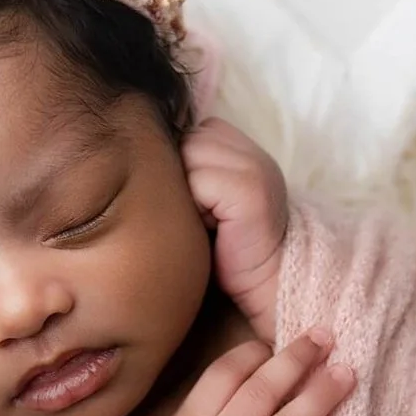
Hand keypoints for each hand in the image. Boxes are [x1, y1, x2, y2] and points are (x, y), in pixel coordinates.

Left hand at [183, 117, 289, 346]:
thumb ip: (195, 170)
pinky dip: (197, 207)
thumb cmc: (229, 250)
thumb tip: (148, 153)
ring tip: (207, 220)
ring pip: (190, 156)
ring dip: (189, 190)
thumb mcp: (211, 201)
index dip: (187, 164)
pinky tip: (215, 228)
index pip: (195, 130)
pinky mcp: (249, 190)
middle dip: (185, 174)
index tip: (202, 201)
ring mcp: (254, 168)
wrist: (267, 284)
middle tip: (204, 214)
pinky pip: (199, 181)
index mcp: (245, 151)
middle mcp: (253, 153)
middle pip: (188, 140)